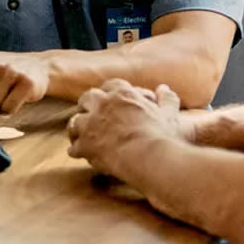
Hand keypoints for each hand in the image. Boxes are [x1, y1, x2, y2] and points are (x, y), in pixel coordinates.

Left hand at [66, 81, 183, 179]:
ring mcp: (90, 124)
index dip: (109, 92)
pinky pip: (74, 147)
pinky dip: (77, 150)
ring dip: (78, 128)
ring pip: (75, 121)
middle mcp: (102, 104)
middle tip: (90, 114)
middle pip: (87, 98)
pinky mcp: (84, 144)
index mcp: (123, 94)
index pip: (110, 85)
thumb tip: (164, 88)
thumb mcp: (169, 115)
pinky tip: (81, 155)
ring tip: (81, 135)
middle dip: (87, 105)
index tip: (110, 99)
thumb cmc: (161, 136)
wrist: (149, 157)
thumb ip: (167, 99)